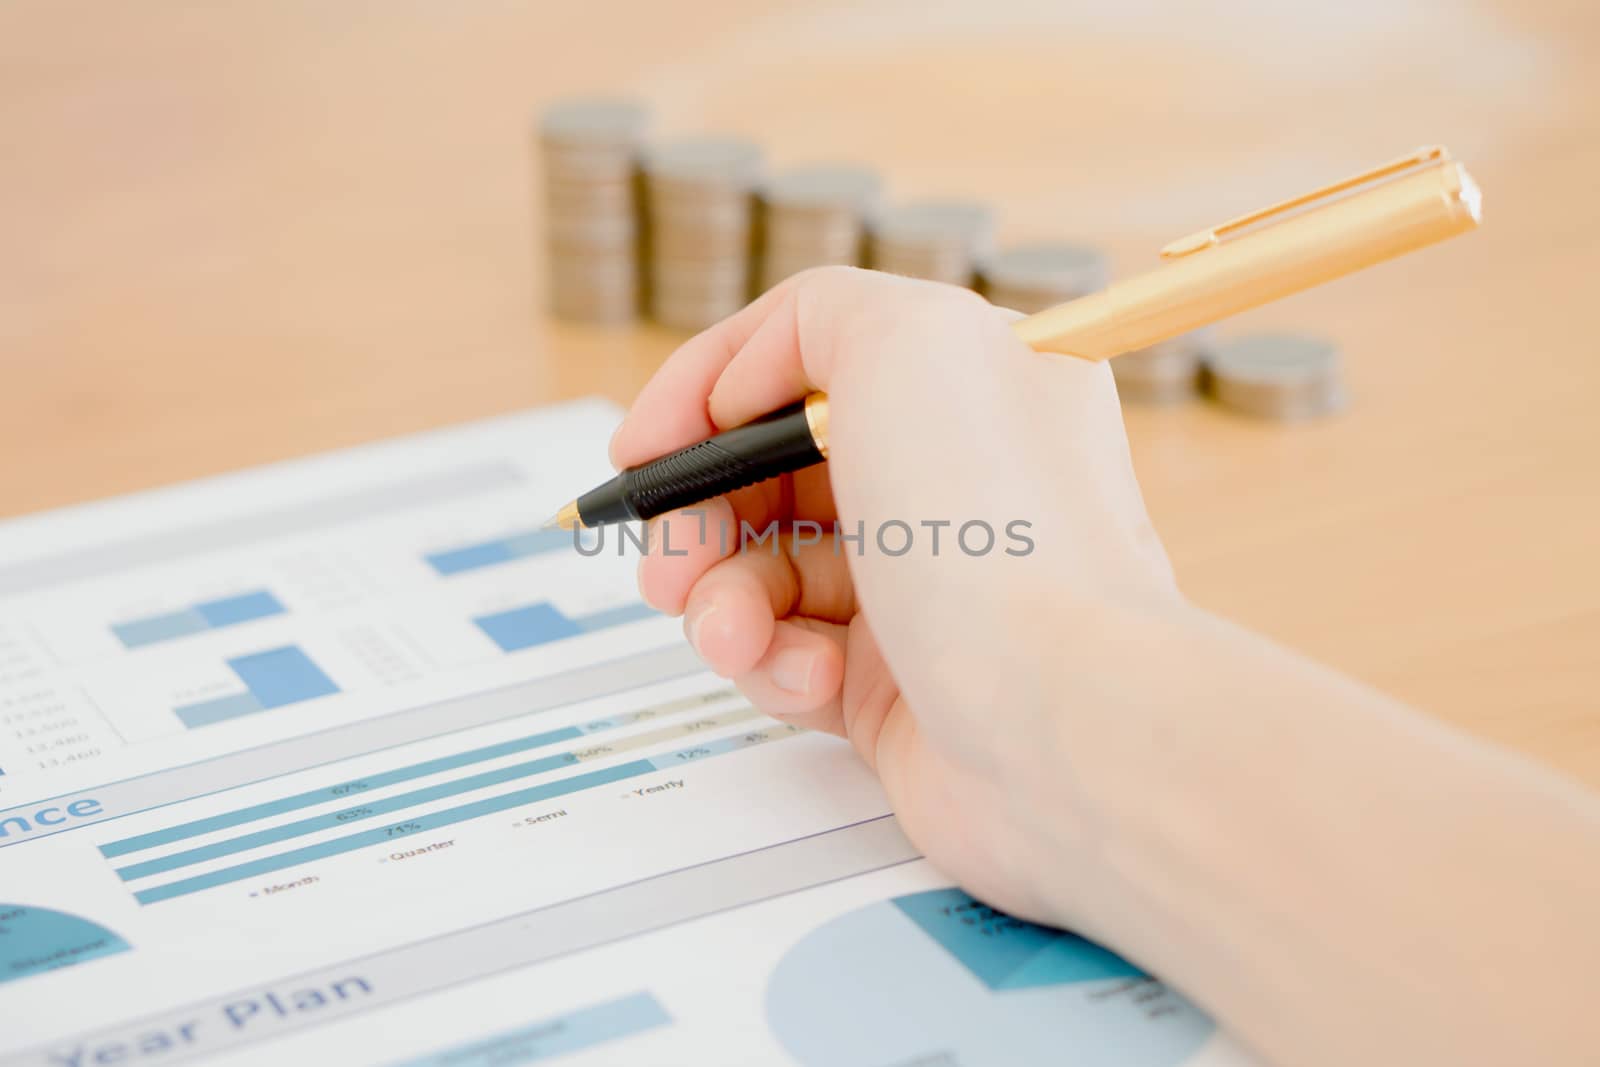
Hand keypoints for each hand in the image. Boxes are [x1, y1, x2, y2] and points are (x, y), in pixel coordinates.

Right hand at [611, 267, 1179, 923]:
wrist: (1064, 728)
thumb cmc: (998, 536)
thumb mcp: (906, 342)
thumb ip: (817, 313)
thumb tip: (749, 375)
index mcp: (966, 385)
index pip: (802, 362)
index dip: (707, 397)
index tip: (642, 449)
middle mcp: (948, 478)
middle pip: (766, 473)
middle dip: (698, 516)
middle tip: (668, 564)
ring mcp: (922, 584)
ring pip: (760, 572)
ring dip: (723, 601)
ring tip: (731, 634)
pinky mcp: (896, 681)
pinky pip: (785, 656)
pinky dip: (773, 665)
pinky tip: (810, 678)